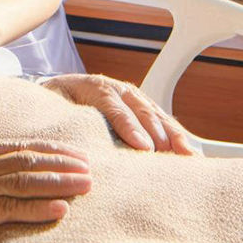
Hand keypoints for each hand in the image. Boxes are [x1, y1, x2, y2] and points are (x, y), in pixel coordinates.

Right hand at [0, 115, 91, 242]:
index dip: (50, 150)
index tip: (74, 152)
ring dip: (58, 183)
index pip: (18, 147)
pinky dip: (36, 208)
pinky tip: (57, 208)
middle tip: (91, 167)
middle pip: (28, 163)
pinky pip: (9, 211)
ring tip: (85, 184)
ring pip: (25, 183)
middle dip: (63, 165)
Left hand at [41, 74, 198, 154]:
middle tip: (166, 156)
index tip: (142, 147)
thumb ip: (62, 116)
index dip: (129, 126)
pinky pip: (164, 121)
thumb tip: (68, 135)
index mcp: (92, 86)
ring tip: (187, 156)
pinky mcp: (143, 107)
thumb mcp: (52, 105)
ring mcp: (133, 96)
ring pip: (157, 115)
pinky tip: (191, 153)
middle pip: (140, 110)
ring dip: (173, 135)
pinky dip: (178, 136)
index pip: (113, 107)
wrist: (59, 88)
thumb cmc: (54, 102)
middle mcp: (117, 89)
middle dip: (156, 133)